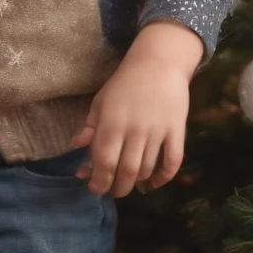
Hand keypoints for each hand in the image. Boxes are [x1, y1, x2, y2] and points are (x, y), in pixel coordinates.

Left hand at [69, 20, 201, 197]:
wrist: (158, 62)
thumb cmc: (125, 82)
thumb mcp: (101, 100)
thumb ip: (89, 126)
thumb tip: (76, 147)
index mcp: (112, 123)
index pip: (104, 162)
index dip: (98, 182)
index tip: (94, 188)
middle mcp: (134, 131)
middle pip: (126, 172)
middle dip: (117, 188)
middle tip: (112, 190)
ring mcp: (157, 132)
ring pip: (146, 170)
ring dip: (136, 183)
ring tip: (129, 183)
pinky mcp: (177, 131)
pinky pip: (173, 163)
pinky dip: (163, 178)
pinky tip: (153, 183)